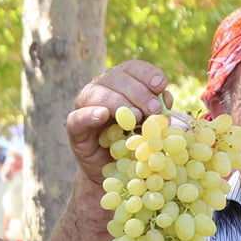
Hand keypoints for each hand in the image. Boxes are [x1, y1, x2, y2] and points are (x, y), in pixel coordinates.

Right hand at [66, 60, 171, 189]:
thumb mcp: (152, 125)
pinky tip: (102, 115)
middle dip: (138, 92)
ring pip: (96, 93)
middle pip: (116, 78)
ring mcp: (84, 106)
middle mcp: (101, 88)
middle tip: (154, 109)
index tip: (161, 85)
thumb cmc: (136, 143)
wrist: (115, 171)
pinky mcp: (74, 128)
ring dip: (118, 102)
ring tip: (135, 116)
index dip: (147, 73)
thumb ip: (158, 111)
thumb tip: (165, 99)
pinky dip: (89, 115)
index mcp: (122, 82)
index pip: (132, 68)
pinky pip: (77, 118)